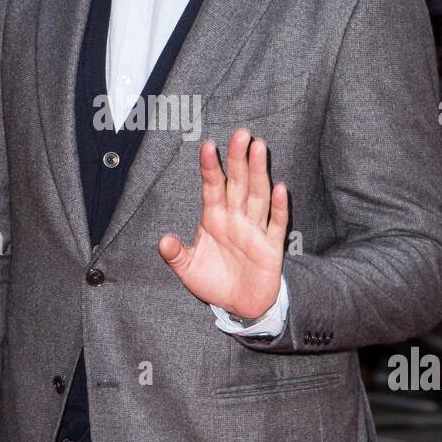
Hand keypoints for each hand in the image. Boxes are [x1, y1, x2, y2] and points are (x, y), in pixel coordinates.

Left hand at [158, 127, 286, 318]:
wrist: (240, 306)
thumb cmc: (214, 282)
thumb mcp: (188, 270)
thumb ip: (176, 255)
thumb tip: (163, 242)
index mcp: (214, 218)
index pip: (212, 186)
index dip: (210, 167)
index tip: (207, 146)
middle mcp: (236, 218)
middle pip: (238, 183)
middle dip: (238, 158)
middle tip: (240, 134)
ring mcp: (255, 230)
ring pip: (257, 195)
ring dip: (258, 173)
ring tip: (258, 149)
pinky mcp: (271, 246)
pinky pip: (276, 224)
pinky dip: (278, 207)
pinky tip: (279, 188)